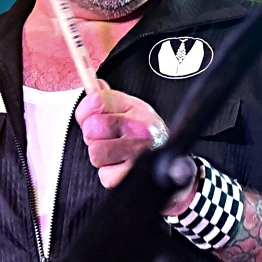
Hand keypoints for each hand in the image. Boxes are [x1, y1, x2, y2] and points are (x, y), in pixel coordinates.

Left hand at [75, 86, 197, 209]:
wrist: (175, 166)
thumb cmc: (150, 139)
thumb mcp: (133, 111)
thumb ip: (109, 99)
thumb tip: (93, 84)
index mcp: (137, 109)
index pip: (95, 101)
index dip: (87, 112)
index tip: (94, 117)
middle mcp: (140, 129)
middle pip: (91, 129)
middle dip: (95, 137)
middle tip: (109, 140)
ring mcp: (139, 154)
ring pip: (95, 154)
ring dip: (103, 158)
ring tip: (118, 155)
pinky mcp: (133, 177)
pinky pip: (105, 176)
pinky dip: (111, 175)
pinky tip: (123, 168)